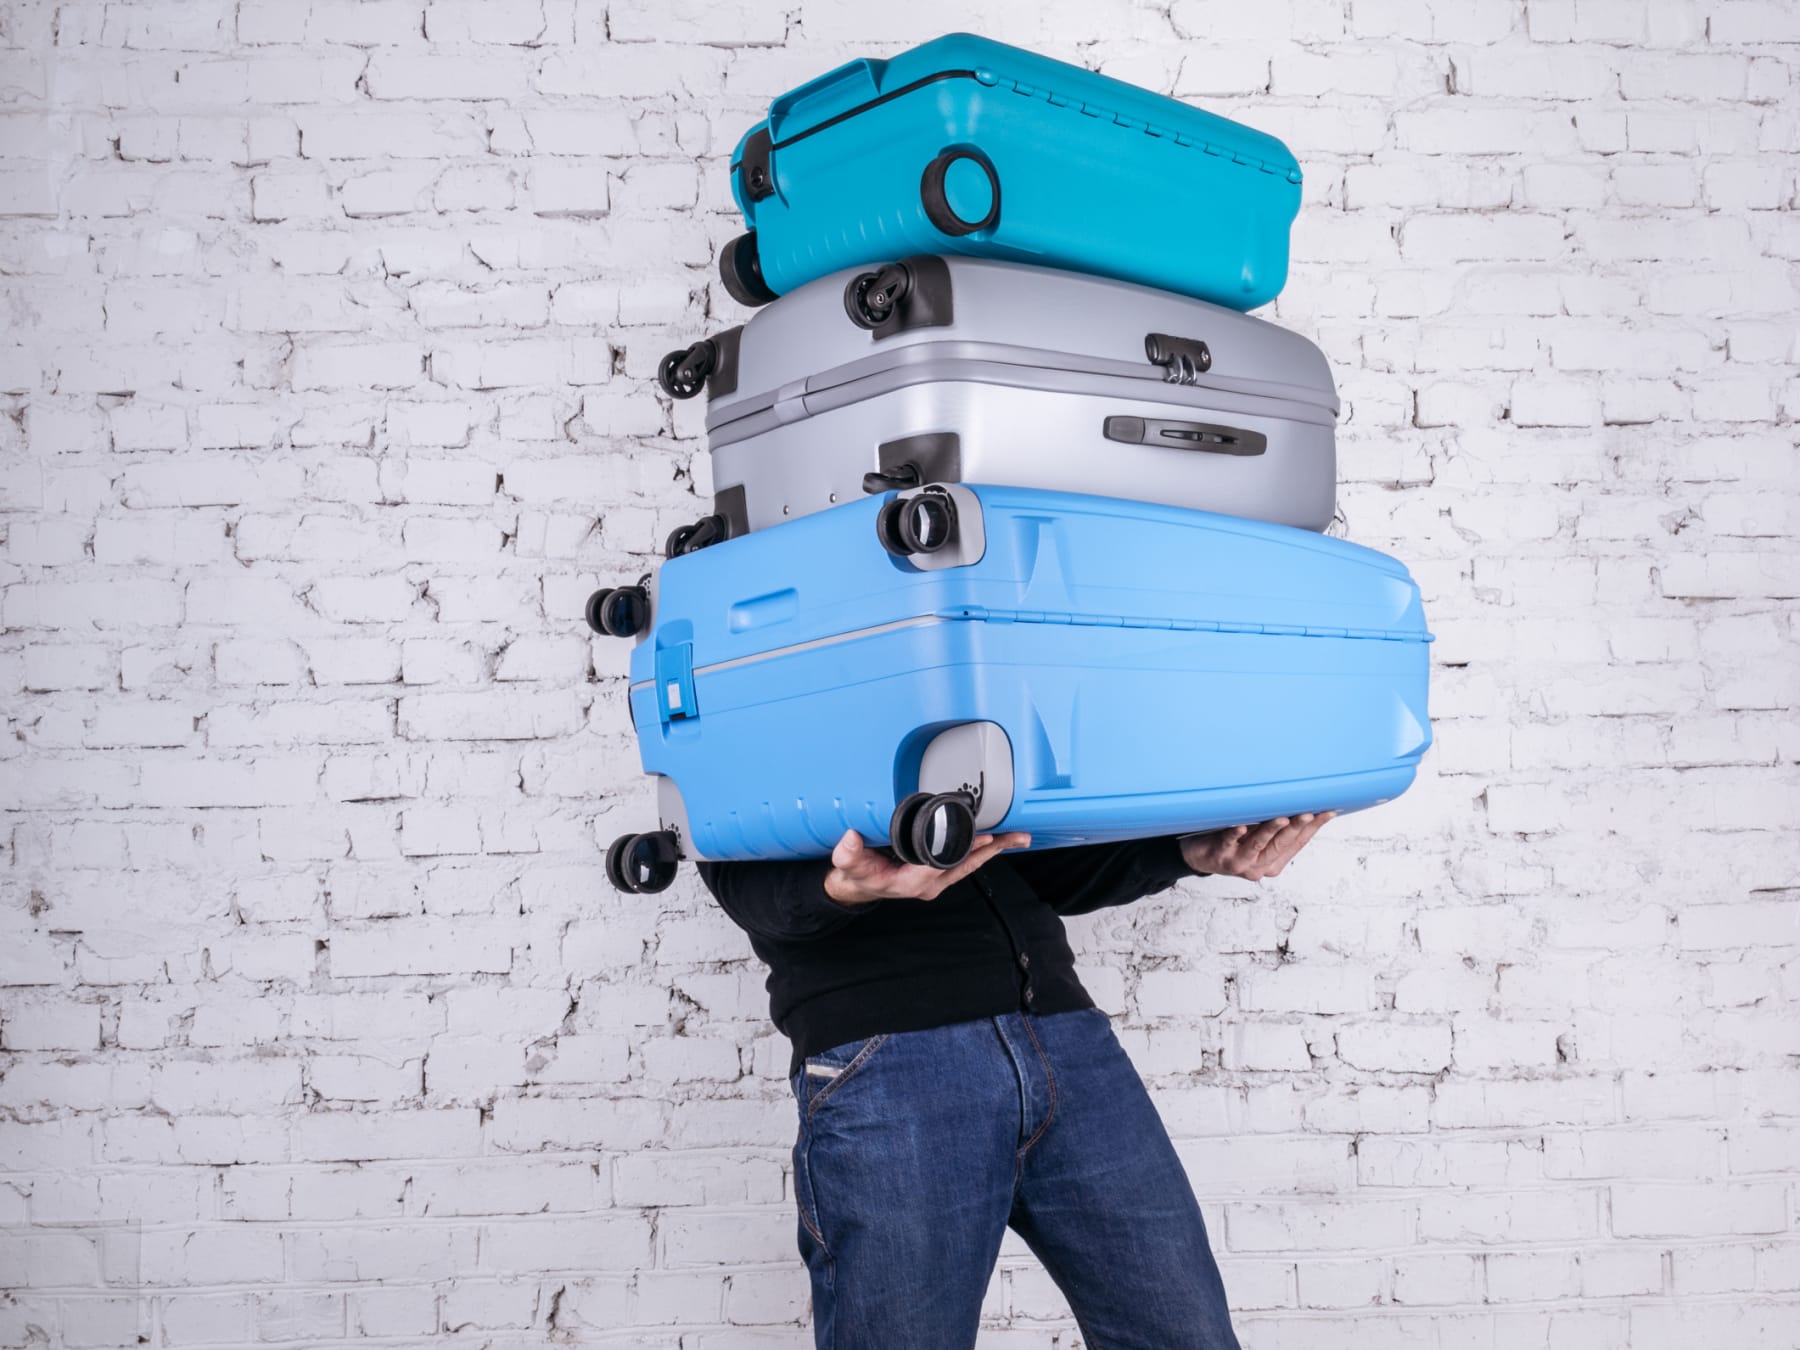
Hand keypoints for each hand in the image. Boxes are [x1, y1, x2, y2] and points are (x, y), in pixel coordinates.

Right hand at [824, 829, 1031, 904]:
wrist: (858, 886)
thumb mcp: (849, 865)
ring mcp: (935, 880)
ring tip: (1018, 837)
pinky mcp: (938, 873)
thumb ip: (848, 854)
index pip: (943, 865)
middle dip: (992, 850)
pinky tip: (996, 840)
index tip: (982, 837)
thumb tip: (850, 839)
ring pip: (970, 864)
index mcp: (912, 881)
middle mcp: (929, 883)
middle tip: (1017, 836)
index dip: (964, 851)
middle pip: (966, 865)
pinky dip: (981, 850)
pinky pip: (965, 862)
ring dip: (993, 850)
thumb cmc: (858, 876)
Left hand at [1180, 813, 1333, 881]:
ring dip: (1270, 830)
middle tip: (1309, 812)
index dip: (1314, 827)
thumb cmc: (1232, 840)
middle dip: (1296, 827)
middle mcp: (1259, 865)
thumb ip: (1276, 825)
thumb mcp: (1258, 834)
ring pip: (1258, 845)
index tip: (1329, 810)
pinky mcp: (1219, 857)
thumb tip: (1300, 799)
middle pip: (1281, 844)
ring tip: (1283, 817)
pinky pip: (1227, 843)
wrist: (1198, 856)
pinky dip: (1234, 834)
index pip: (1299, 842)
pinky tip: (1240, 825)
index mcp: (1274, 862)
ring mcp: (1239, 863)